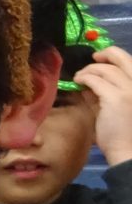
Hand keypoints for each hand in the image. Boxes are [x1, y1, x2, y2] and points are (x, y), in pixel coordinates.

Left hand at [76, 47, 131, 165]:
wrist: (128, 149)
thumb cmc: (122, 132)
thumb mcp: (114, 107)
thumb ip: (104, 93)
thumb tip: (89, 83)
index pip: (129, 62)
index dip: (114, 56)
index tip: (100, 59)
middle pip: (123, 57)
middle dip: (105, 54)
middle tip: (92, 58)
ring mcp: (129, 89)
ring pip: (105, 69)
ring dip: (89, 70)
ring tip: (79, 77)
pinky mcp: (115, 97)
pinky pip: (95, 80)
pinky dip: (84, 78)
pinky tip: (77, 82)